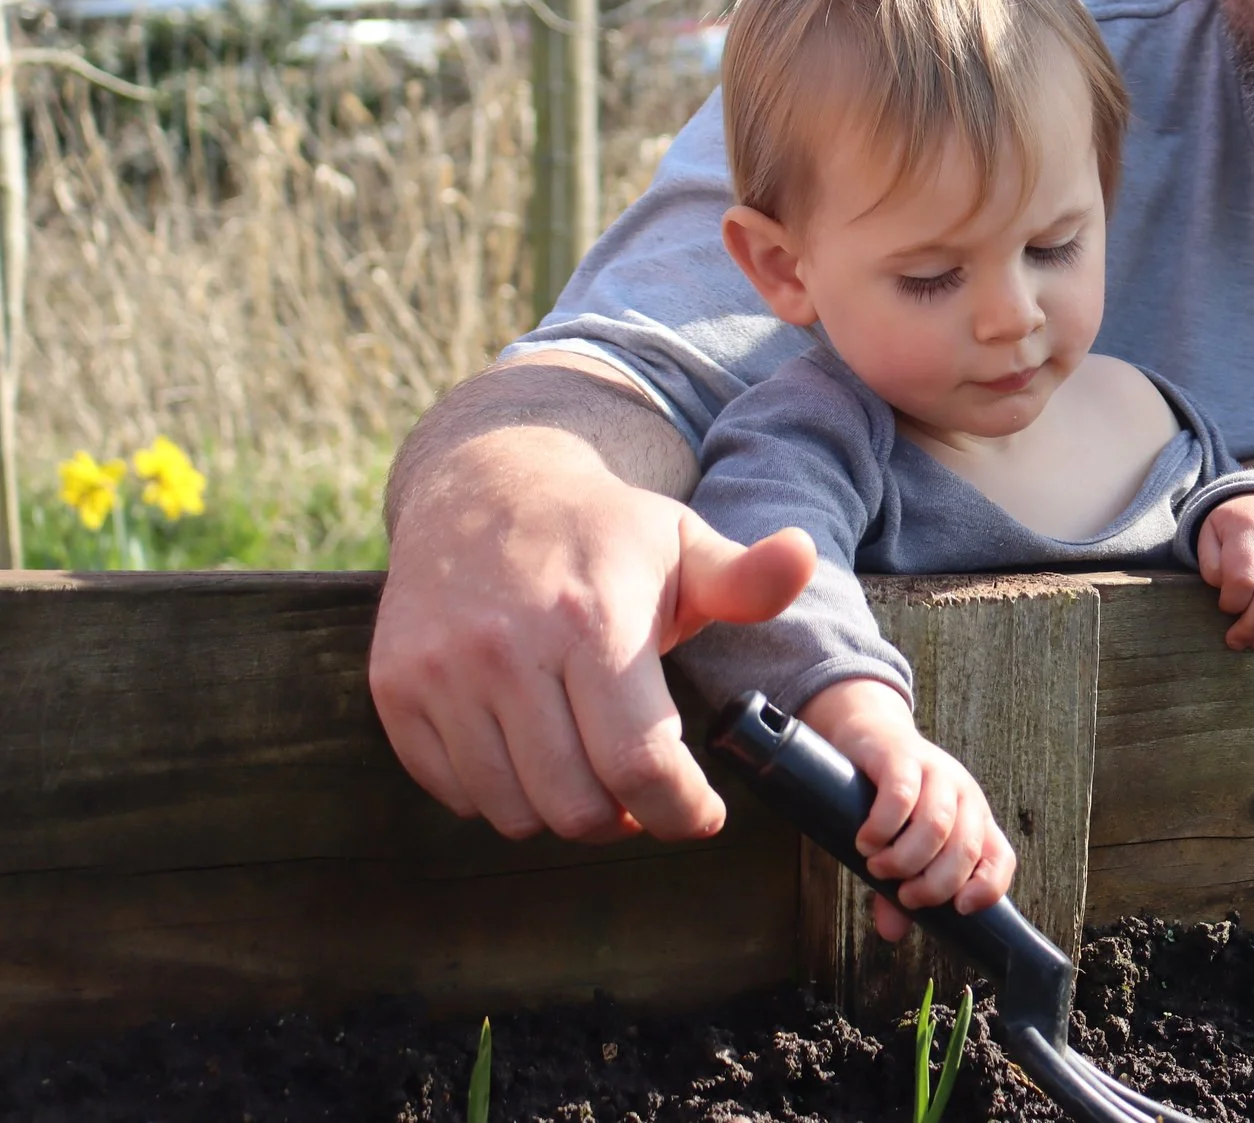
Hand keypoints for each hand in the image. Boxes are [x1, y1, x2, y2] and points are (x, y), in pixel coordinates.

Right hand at [372, 409, 815, 844]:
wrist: (482, 488)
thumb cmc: (603, 530)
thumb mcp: (682, 541)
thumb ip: (746, 576)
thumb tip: (804, 556)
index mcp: (590, 622)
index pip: (638, 765)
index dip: (680, 811)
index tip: (701, 813)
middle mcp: (507, 652)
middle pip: (575, 805)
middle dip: (625, 817)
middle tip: (646, 793)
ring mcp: (442, 674)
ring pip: (513, 810)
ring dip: (562, 810)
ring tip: (592, 769)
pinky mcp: (396, 690)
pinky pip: (454, 792)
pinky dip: (499, 793)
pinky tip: (532, 749)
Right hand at [802, 678, 1017, 943]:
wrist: (868, 736)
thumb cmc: (889, 802)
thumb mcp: (899, 848)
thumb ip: (897, 893)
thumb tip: (892, 934)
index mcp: (973, 821)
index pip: (1000, 858)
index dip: (988, 888)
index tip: (957, 909)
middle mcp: (964, 795)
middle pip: (965, 849)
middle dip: (932, 884)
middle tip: (901, 893)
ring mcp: (937, 772)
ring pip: (937, 826)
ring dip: (904, 859)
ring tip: (877, 865)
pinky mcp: (903, 757)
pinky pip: (902, 796)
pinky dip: (882, 828)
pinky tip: (866, 840)